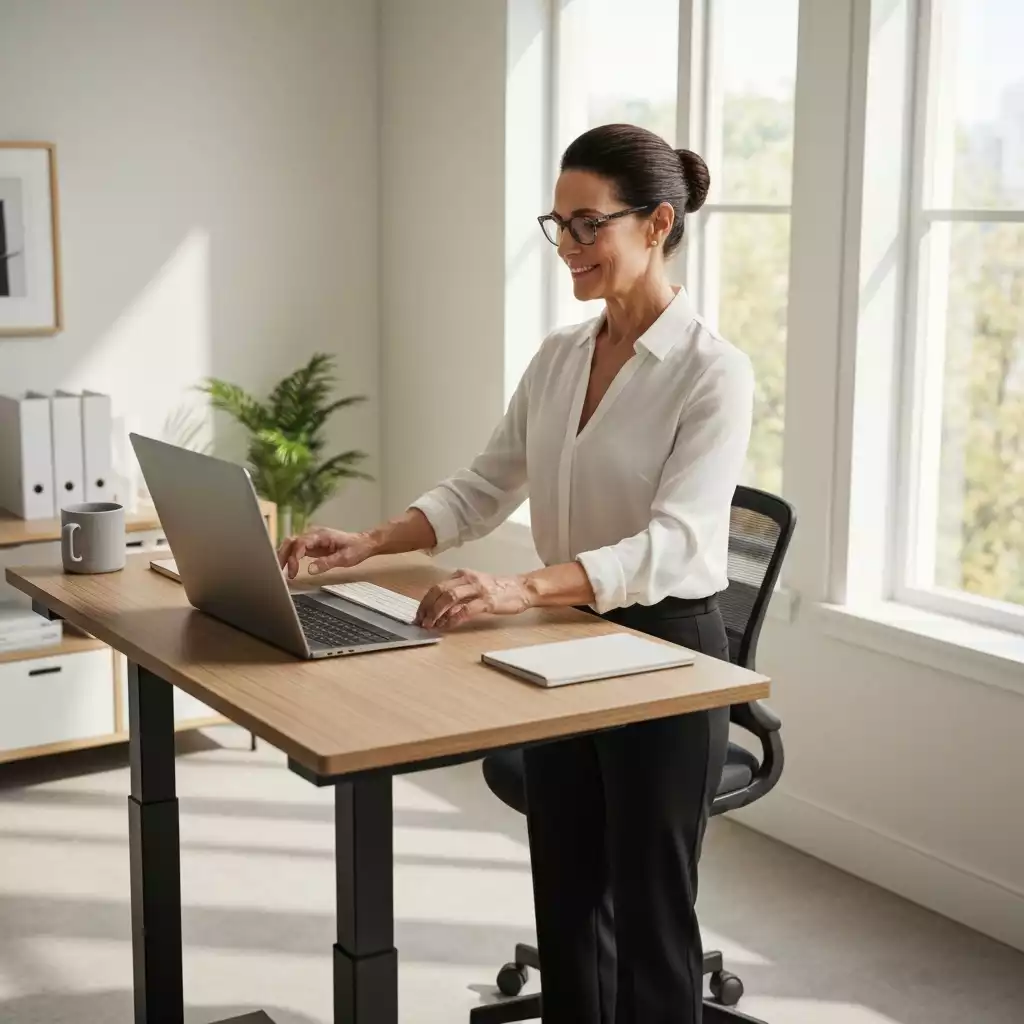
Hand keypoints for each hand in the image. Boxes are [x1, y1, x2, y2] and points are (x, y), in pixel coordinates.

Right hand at [277, 527, 376, 578]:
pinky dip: (290, 557)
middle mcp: (314, 535)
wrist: (364, 543)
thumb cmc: (356, 549)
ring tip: (281, 572)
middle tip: (279, 572)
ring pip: (291, 544)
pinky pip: (297, 549)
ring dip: (284, 556)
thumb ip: (327, 563)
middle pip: (291, 542)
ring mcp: (312, 539)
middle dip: (282, 556)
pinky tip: (288, 568)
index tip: (293, 571)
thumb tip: (309, 569)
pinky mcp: (313, 545)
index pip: (300, 543)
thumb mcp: (344, 558)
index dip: (293, 557)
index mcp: (321, 535)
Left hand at [416, 568, 532, 629]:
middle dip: (427, 608)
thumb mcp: (474, 586)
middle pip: (439, 591)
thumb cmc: (498, 589)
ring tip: (431, 625)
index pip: (437, 587)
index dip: (425, 602)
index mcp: (462, 574)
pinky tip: (448, 626)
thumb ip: (458, 594)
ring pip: (450, 598)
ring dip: (437, 613)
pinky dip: (454, 619)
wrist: (522, 588)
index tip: (419, 615)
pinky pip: (466, 610)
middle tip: (421, 621)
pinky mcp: (488, 601)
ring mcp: (478, 589)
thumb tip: (439, 611)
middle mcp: (468, 579)